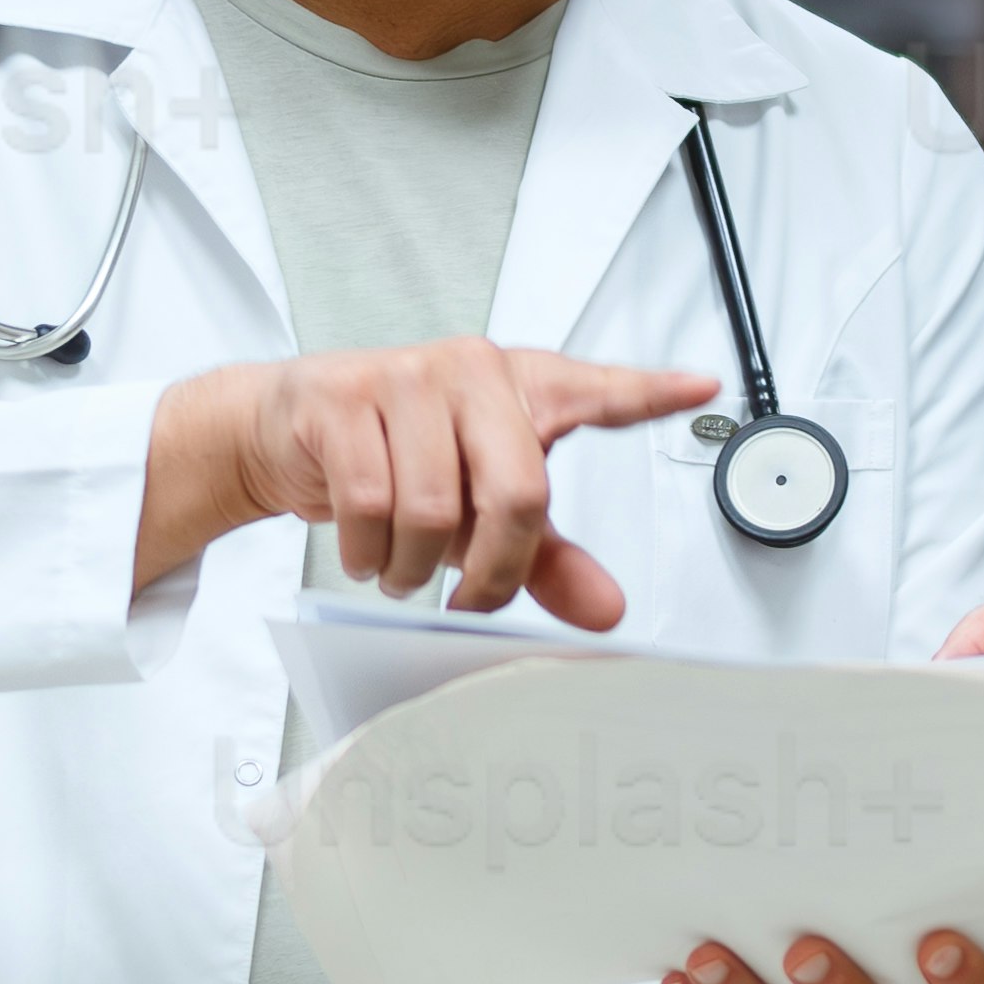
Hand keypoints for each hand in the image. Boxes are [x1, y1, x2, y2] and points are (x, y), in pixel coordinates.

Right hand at [144, 339, 710, 623]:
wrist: (283, 432)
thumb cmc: (396, 460)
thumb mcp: (478, 512)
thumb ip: (546, 559)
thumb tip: (608, 612)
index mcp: (521, 388)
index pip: (596, 390)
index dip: (649, 391)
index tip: (701, 386)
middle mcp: (472, 371)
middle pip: (518, 490)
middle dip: (492, 568)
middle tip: (470, 599)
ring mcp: (405, 378)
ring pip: (434, 508)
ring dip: (415, 567)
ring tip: (402, 568)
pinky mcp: (343, 399)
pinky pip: (370, 502)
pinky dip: (369, 554)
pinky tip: (367, 553)